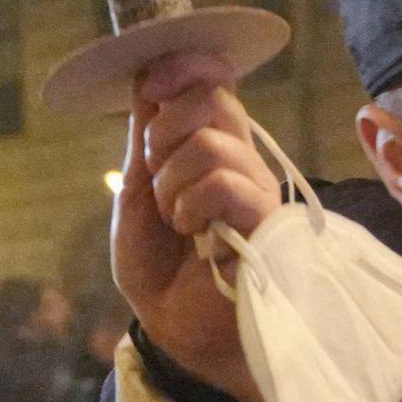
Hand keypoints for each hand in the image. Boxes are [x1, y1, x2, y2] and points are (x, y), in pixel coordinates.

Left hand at [112, 52, 279, 401]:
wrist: (180, 335)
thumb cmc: (161, 273)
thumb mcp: (134, 202)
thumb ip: (143, 144)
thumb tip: (146, 81)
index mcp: (209, 150)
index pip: (213, 84)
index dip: (186, 67)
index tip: (153, 82)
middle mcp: (240, 162)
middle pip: (212, 100)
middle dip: (165, 132)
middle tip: (156, 176)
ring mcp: (256, 190)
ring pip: (213, 143)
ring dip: (173, 183)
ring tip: (176, 221)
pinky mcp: (267, 223)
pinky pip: (226, 183)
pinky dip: (194, 204)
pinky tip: (195, 235)